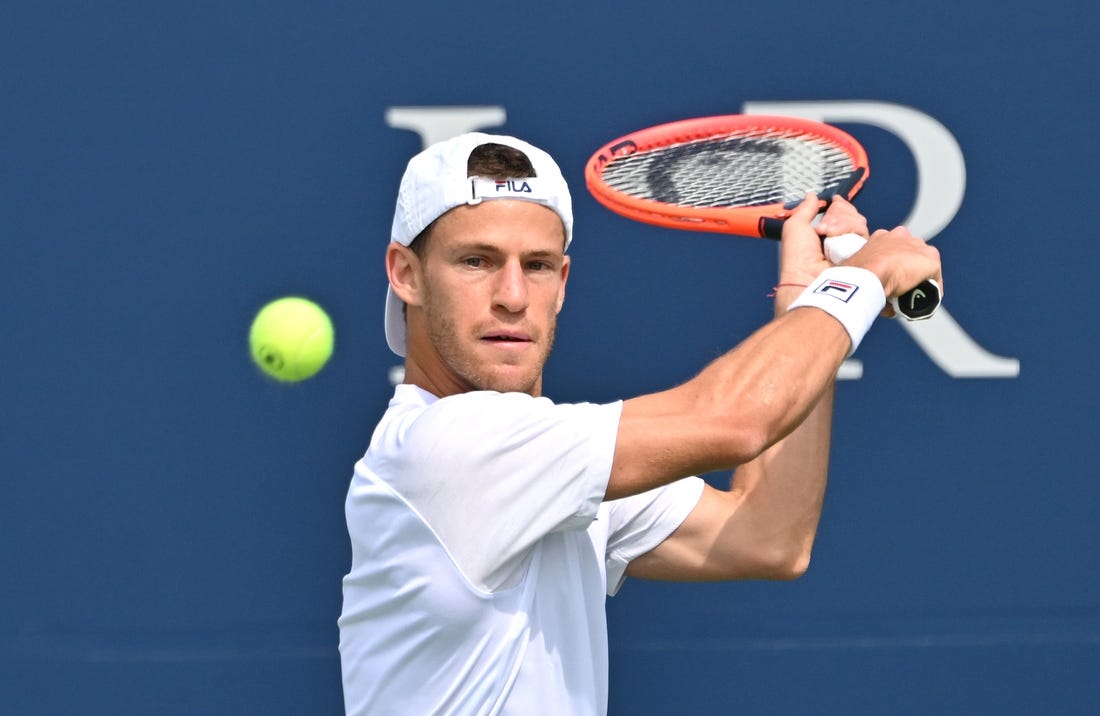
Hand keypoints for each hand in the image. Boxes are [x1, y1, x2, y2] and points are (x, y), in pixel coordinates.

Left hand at [775, 194, 870, 309]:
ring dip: (844, 224)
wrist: (808, 280)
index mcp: (826, 236)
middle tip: (824, 229)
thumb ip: (805, 209)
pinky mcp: (864, 258)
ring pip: (860, 224)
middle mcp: (841, 243)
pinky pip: (867, 235)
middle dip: (838, 216)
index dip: (840, 206)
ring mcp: (854, 251)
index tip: (833, 201)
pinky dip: (853, 230)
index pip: (842, 213)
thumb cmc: (797, 259)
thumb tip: (811, 195)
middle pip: (853, 216)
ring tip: (829, 235)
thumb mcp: (795, 227)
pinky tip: (841, 238)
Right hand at [842, 225, 943, 301]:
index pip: (894, 249)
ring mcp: (917, 246)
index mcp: (881, 237)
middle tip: (902, 289)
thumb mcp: (858, 271)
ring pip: (923, 266)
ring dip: (919, 280)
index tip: (890, 279)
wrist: (866, 274)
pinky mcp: (930, 259)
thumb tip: (871, 294)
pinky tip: (925, 304)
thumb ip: (866, 276)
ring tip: (913, 298)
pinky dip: (932, 292)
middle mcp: (901, 235)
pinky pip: (935, 279)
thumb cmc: (855, 276)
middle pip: (911, 254)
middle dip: (908, 270)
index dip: (892, 266)